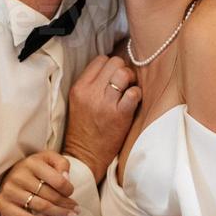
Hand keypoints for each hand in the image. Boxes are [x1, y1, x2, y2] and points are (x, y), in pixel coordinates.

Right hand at [0, 151, 76, 215]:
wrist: (11, 172)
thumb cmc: (35, 167)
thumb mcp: (50, 158)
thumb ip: (62, 164)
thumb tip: (66, 179)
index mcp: (32, 163)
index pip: (58, 180)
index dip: (68, 190)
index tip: (71, 194)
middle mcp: (18, 176)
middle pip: (50, 196)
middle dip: (66, 205)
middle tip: (75, 210)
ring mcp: (9, 190)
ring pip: (41, 207)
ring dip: (58, 214)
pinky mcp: (2, 204)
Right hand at [62, 54, 140, 181]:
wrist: (85, 156)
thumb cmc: (84, 128)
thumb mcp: (79, 102)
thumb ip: (91, 84)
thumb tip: (112, 68)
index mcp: (79, 87)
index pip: (100, 60)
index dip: (110, 66)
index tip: (113, 76)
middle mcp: (91, 92)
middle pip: (115, 62)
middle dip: (122, 70)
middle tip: (123, 84)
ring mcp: (106, 103)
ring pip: (124, 73)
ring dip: (130, 81)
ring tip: (127, 91)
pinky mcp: (120, 115)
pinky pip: (134, 93)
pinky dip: (136, 95)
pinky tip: (132, 103)